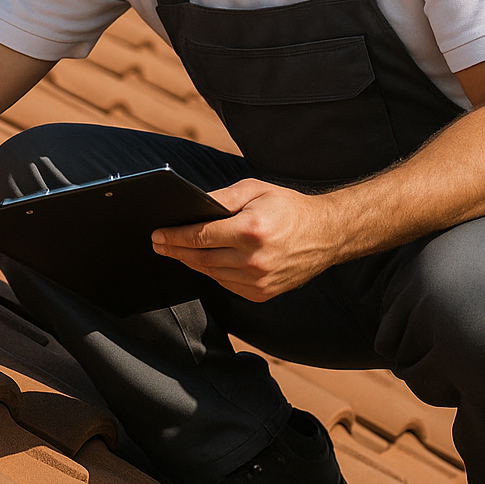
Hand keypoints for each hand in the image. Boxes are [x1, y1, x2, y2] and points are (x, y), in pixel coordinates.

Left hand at [150, 179, 339, 300]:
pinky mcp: (262, 293)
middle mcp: (253, 260)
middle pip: (200, 258)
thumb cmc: (289, 207)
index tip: (157, 235)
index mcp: (250, 230)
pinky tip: (204, 262)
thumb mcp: (255, 190)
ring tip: (177, 252)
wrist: (327, 234)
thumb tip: (193, 206)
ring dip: (191, 262)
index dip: (174, 237)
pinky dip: (213, 273)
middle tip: (158, 244)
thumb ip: (222, 198)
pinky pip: (226, 284)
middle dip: (176, 250)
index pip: (200, 236)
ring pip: (211, 273)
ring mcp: (258, 281)